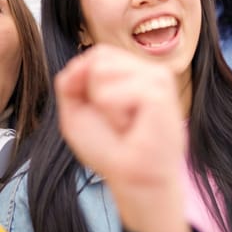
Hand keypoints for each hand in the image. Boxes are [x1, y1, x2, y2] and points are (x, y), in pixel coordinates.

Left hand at [56, 45, 189, 231]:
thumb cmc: (111, 147)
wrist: (134, 178)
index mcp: (137, 71)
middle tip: (117, 119)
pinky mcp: (159, 94)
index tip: (105, 111)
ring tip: (125, 123)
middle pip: (99, 58)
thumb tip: (83, 62)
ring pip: (101, 72)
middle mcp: (151, 70)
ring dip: (104, 105)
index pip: (99, 53)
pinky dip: (112, 115)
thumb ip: (71, 80)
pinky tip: (132, 128)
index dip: (88, 81)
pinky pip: (110, 94)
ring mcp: (158, 79)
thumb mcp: (76, 110)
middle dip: (94, 93)